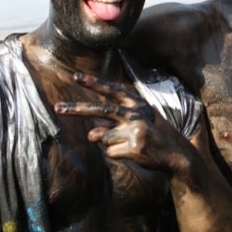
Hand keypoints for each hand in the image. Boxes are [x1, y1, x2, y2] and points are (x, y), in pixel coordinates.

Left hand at [54, 73, 188, 172]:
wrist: (175, 154)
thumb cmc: (151, 137)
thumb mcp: (133, 126)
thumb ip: (110, 127)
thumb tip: (90, 135)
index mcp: (137, 104)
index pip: (112, 91)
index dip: (94, 83)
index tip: (76, 76)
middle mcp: (136, 114)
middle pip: (101, 110)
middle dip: (77, 109)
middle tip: (57, 108)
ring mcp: (135, 130)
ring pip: (104, 137)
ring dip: (111, 144)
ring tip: (130, 145)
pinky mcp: (134, 147)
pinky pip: (110, 152)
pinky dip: (117, 155)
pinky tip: (133, 154)